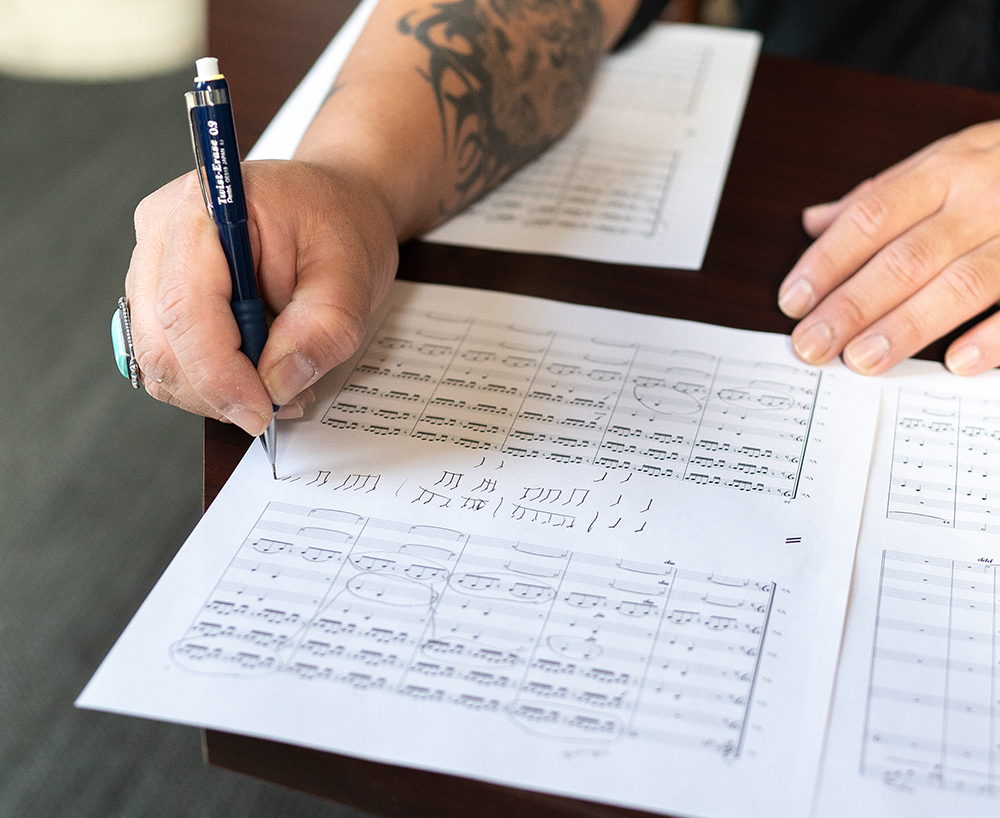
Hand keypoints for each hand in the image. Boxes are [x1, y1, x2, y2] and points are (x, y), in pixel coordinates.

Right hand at [125, 159, 398, 433]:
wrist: (332, 207)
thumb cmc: (339, 224)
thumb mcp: (353, 273)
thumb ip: (322, 328)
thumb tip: (277, 383)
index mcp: (207, 208)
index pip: (187, 307)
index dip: (219, 373)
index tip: (262, 410)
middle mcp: (163, 232)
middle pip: (161, 343)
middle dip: (220, 391)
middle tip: (281, 403)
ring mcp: (152, 265)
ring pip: (159, 361)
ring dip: (216, 392)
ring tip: (278, 384)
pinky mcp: (157, 296)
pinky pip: (169, 361)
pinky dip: (211, 384)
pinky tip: (255, 374)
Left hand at [777, 120, 999, 375]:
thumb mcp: (946, 161)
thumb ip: (882, 195)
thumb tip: (814, 222)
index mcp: (946, 170)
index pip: (872, 217)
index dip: (828, 261)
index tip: (793, 300)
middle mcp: (985, 198)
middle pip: (907, 257)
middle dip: (853, 305)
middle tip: (813, 345)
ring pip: (963, 282)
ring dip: (908, 326)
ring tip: (862, 359)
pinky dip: (995, 335)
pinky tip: (957, 362)